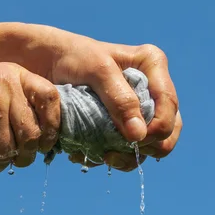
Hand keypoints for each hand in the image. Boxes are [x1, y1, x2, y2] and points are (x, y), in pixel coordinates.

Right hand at [0, 60, 60, 173]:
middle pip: (32, 136)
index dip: (53, 127)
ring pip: (6, 151)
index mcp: (15, 76)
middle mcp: (6, 87)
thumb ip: (14, 103)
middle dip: (22, 157)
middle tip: (7, 161)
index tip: (42, 144)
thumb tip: (39, 143)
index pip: (51, 100)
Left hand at [12, 24, 181, 170]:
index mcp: (153, 66)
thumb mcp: (96, 71)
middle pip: (167, 130)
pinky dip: (113, 158)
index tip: (134, 142)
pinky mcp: (122, 125)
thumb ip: (120, 100)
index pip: (169, 105)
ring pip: (149, 146)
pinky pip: (128, 150)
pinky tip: (90, 155)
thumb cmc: (72, 56)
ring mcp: (138, 109)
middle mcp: (151, 88)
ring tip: (100, 157)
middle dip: (144, 148)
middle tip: (113, 154)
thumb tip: (139, 136)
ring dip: (126, 158)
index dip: (159, 129)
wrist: (46, 62)